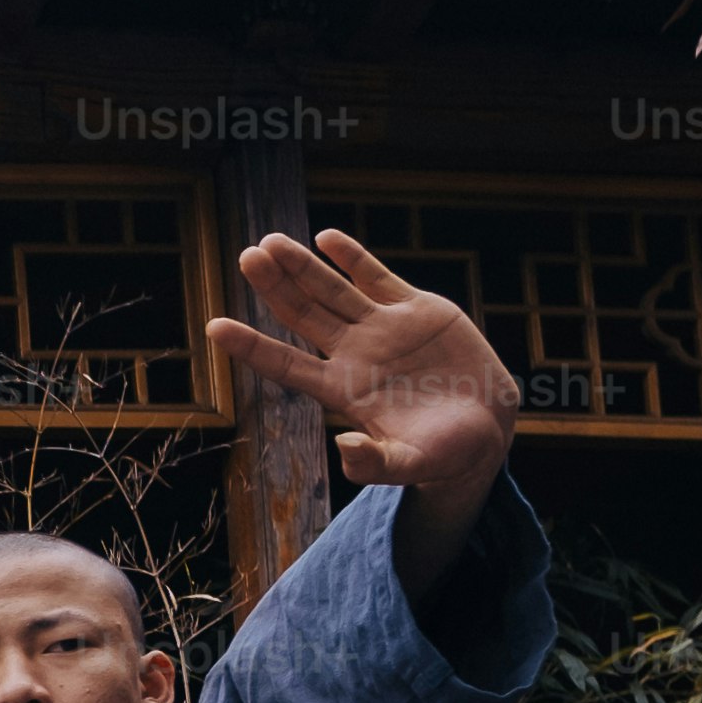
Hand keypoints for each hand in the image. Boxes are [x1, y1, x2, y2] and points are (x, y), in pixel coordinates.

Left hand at [204, 228, 516, 594]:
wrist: (487, 427)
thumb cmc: (445, 455)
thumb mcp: (412, 464)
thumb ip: (377, 462)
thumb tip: (344, 448)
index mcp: (344, 391)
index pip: (285, 365)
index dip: (251, 346)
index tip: (214, 327)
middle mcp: (355, 355)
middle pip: (303, 316)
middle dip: (275, 287)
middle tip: (247, 257)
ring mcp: (383, 329)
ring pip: (333, 290)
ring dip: (303, 266)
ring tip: (270, 241)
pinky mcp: (415, 310)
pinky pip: (376, 278)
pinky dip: (352, 258)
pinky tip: (325, 239)